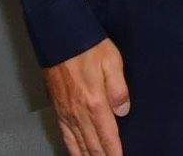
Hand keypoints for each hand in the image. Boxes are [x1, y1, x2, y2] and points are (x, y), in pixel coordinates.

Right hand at [45, 39, 128, 155]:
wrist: (60, 39)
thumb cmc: (89, 48)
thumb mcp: (112, 62)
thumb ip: (118, 88)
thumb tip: (124, 111)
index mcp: (95, 103)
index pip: (108, 135)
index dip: (114, 152)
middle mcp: (79, 113)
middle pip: (92, 144)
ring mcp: (67, 112)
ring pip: (78, 143)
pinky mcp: (59, 109)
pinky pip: (65, 135)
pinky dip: (72, 148)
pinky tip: (76, 154)